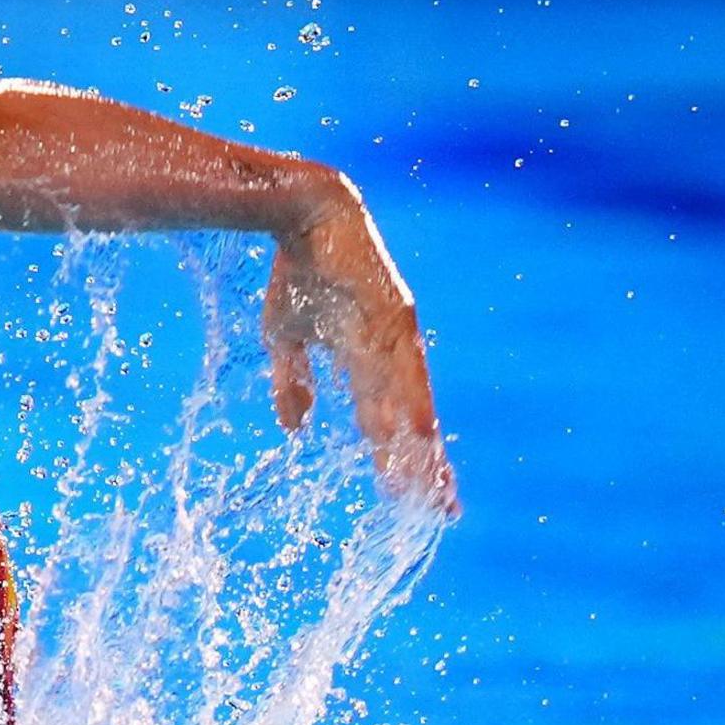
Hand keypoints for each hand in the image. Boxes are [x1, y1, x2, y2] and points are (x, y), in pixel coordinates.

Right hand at [265, 188, 457, 513]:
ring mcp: (394, 335)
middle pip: (413, 422)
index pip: (388, 423)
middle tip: (440, 513)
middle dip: (425, 468)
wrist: (302, 210)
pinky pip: (402, 367)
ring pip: (413, 403)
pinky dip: (411, 402)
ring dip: (422, 448)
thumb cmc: (297, 270)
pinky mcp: (392, 313)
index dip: (401, 461)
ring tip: (430, 488)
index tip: (412, 501)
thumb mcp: (284, 337)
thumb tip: (294, 430)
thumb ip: (293, 382)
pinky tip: (419, 434)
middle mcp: (391, 354)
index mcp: (368, 361)